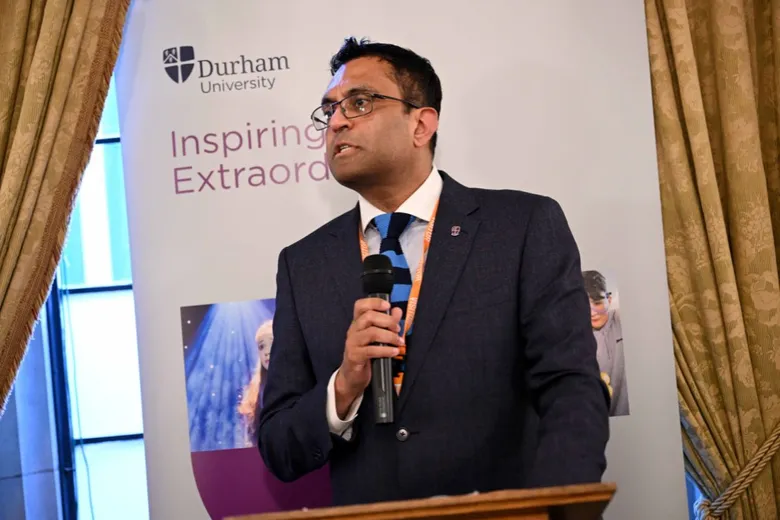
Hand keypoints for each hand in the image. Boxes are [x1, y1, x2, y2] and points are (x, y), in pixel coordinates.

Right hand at [334, 298, 403, 417]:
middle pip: (368, 316)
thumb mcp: (376, 337)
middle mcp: (353, 330)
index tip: (388, 305)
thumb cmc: (365, 354)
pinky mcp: (355, 356)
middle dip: (387, 321)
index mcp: (357, 323)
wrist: (352, 376)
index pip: (360, 305)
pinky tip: (394, 351)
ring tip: (399, 341)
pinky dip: (386, 350)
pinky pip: (372, 350)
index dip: (374, 302)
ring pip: (372, 332)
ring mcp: (352, 343)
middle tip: (398, 329)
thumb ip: (387, 323)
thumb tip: (397, 311)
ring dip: (389, 336)